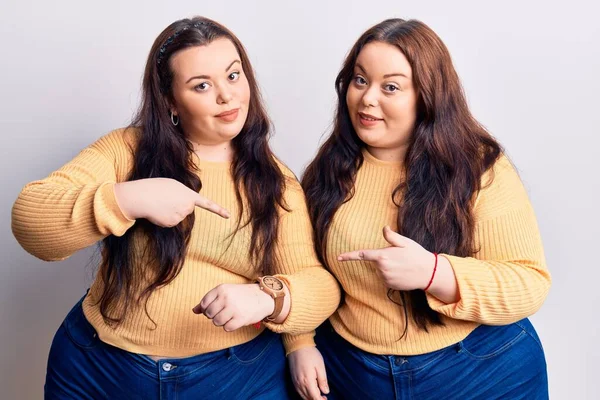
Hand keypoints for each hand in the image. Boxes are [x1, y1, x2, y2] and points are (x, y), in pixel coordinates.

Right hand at [114, 178, 229, 226]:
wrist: (142, 196)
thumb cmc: (156, 187)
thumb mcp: (173, 185)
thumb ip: (183, 195)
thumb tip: (184, 208)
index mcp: (190, 195)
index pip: (207, 203)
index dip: (218, 210)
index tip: (229, 215)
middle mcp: (188, 207)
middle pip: (186, 209)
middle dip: (177, 205)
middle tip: (166, 198)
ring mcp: (181, 216)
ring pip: (178, 216)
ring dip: (170, 211)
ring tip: (160, 203)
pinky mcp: (172, 224)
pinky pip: (170, 222)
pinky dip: (164, 218)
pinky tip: (158, 211)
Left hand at [192, 284, 273, 330]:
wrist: (263, 297)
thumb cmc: (241, 295)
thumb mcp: (224, 292)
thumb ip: (208, 301)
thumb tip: (193, 310)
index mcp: (221, 289)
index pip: (204, 304)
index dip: (207, 309)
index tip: (216, 307)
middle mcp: (226, 297)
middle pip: (209, 314)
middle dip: (214, 316)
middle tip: (224, 312)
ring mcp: (233, 308)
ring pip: (216, 322)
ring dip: (222, 322)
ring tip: (230, 316)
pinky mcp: (240, 318)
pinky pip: (226, 328)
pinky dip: (230, 326)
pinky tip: (236, 320)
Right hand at [288, 346, 328, 399]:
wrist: (297, 346)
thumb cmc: (311, 354)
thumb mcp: (320, 366)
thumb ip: (323, 380)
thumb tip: (326, 392)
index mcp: (308, 381)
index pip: (314, 397)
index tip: (326, 399)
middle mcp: (300, 384)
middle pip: (308, 398)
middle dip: (316, 399)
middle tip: (324, 397)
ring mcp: (295, 382)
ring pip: (303, 396)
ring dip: (311, 398)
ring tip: (319, 395)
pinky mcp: (293, 380)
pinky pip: (299, 392)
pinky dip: (305, 394)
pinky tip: (310, 391)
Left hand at [338, 226, 434, 290]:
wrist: (428, 273)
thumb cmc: (416, 254)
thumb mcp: (405, 242)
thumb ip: (391, 236)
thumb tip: (384, 228)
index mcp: (383, 256)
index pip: (362, 255)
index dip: (349, 256)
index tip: (339, 257)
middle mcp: (382, 269)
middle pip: (376, 262)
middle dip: (384, 258)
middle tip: (400, 256)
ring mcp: (386, 279)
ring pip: (381, 271)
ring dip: (388, 267)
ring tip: (403, 265)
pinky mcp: (390, 286)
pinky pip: (386, 278)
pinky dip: (392, 275)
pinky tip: (403, 273)